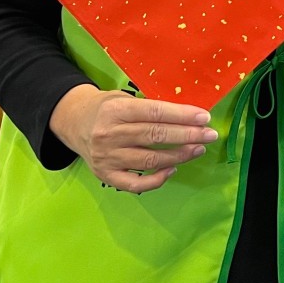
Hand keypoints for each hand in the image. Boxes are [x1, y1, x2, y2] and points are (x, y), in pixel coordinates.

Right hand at [48, 85, 218, 192]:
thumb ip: (149, 108)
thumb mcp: (123, 98)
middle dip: (188, 136)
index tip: (204, 118)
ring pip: (150, 161)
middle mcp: (109, 134)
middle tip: (210, 135)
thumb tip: (188, 117)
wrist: (73, 123)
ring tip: (197, 150)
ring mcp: (107, 157)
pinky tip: (173, 170)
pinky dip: (157, 179)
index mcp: (115, 110)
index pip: (155, 113)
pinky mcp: (105, 175)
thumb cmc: (107, 108)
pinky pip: (136, 184)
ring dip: (179, 156)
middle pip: (155, 136)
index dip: (182, 115)